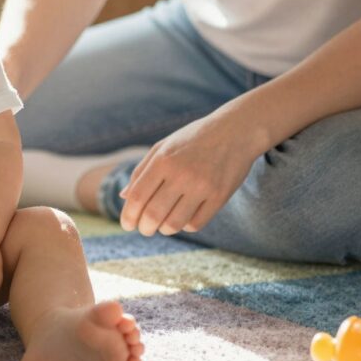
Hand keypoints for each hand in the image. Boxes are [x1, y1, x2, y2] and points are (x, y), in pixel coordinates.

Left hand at [119, 112, 260, 236]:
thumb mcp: (163, 147)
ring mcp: (202, 186)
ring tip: (163, 225)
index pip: (137, 197)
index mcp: (163, 160)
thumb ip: (141, 171)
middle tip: (145, 229)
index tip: (127, 225)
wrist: (236, 130)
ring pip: (174, 224)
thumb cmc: (193, 139)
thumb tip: (123, 197)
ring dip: (164, 229)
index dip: (128, 216)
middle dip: (144, 228)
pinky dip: (185, 226)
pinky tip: (184, 218)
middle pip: (153, 215)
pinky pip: (195, 224)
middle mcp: (181, 174)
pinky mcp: (219, 197)